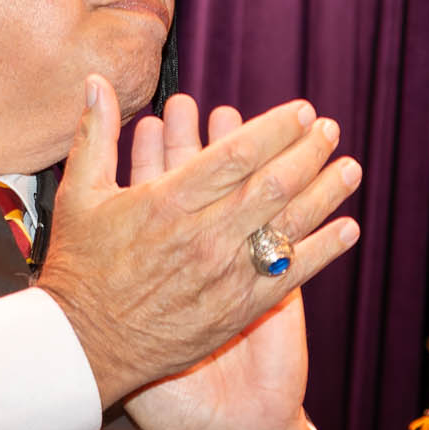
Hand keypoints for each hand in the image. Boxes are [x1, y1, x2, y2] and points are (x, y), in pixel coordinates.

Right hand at [33, 79, 363, 407]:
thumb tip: (96, 83)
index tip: (301, 111)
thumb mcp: (78, 195)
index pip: (237, 154)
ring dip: (326, 193)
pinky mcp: (238, 308)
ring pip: (288, 225)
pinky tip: (348, 229)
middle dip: (307, 152)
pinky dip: (324, 249)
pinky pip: (291, 274)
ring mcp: (226, 273)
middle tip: (330, 130)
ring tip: (350, 169)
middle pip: (273, 184)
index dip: (275, 129)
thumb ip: (95, 135)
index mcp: (168, 201)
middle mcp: (204, 235)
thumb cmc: (80, 269)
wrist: (84, 346)